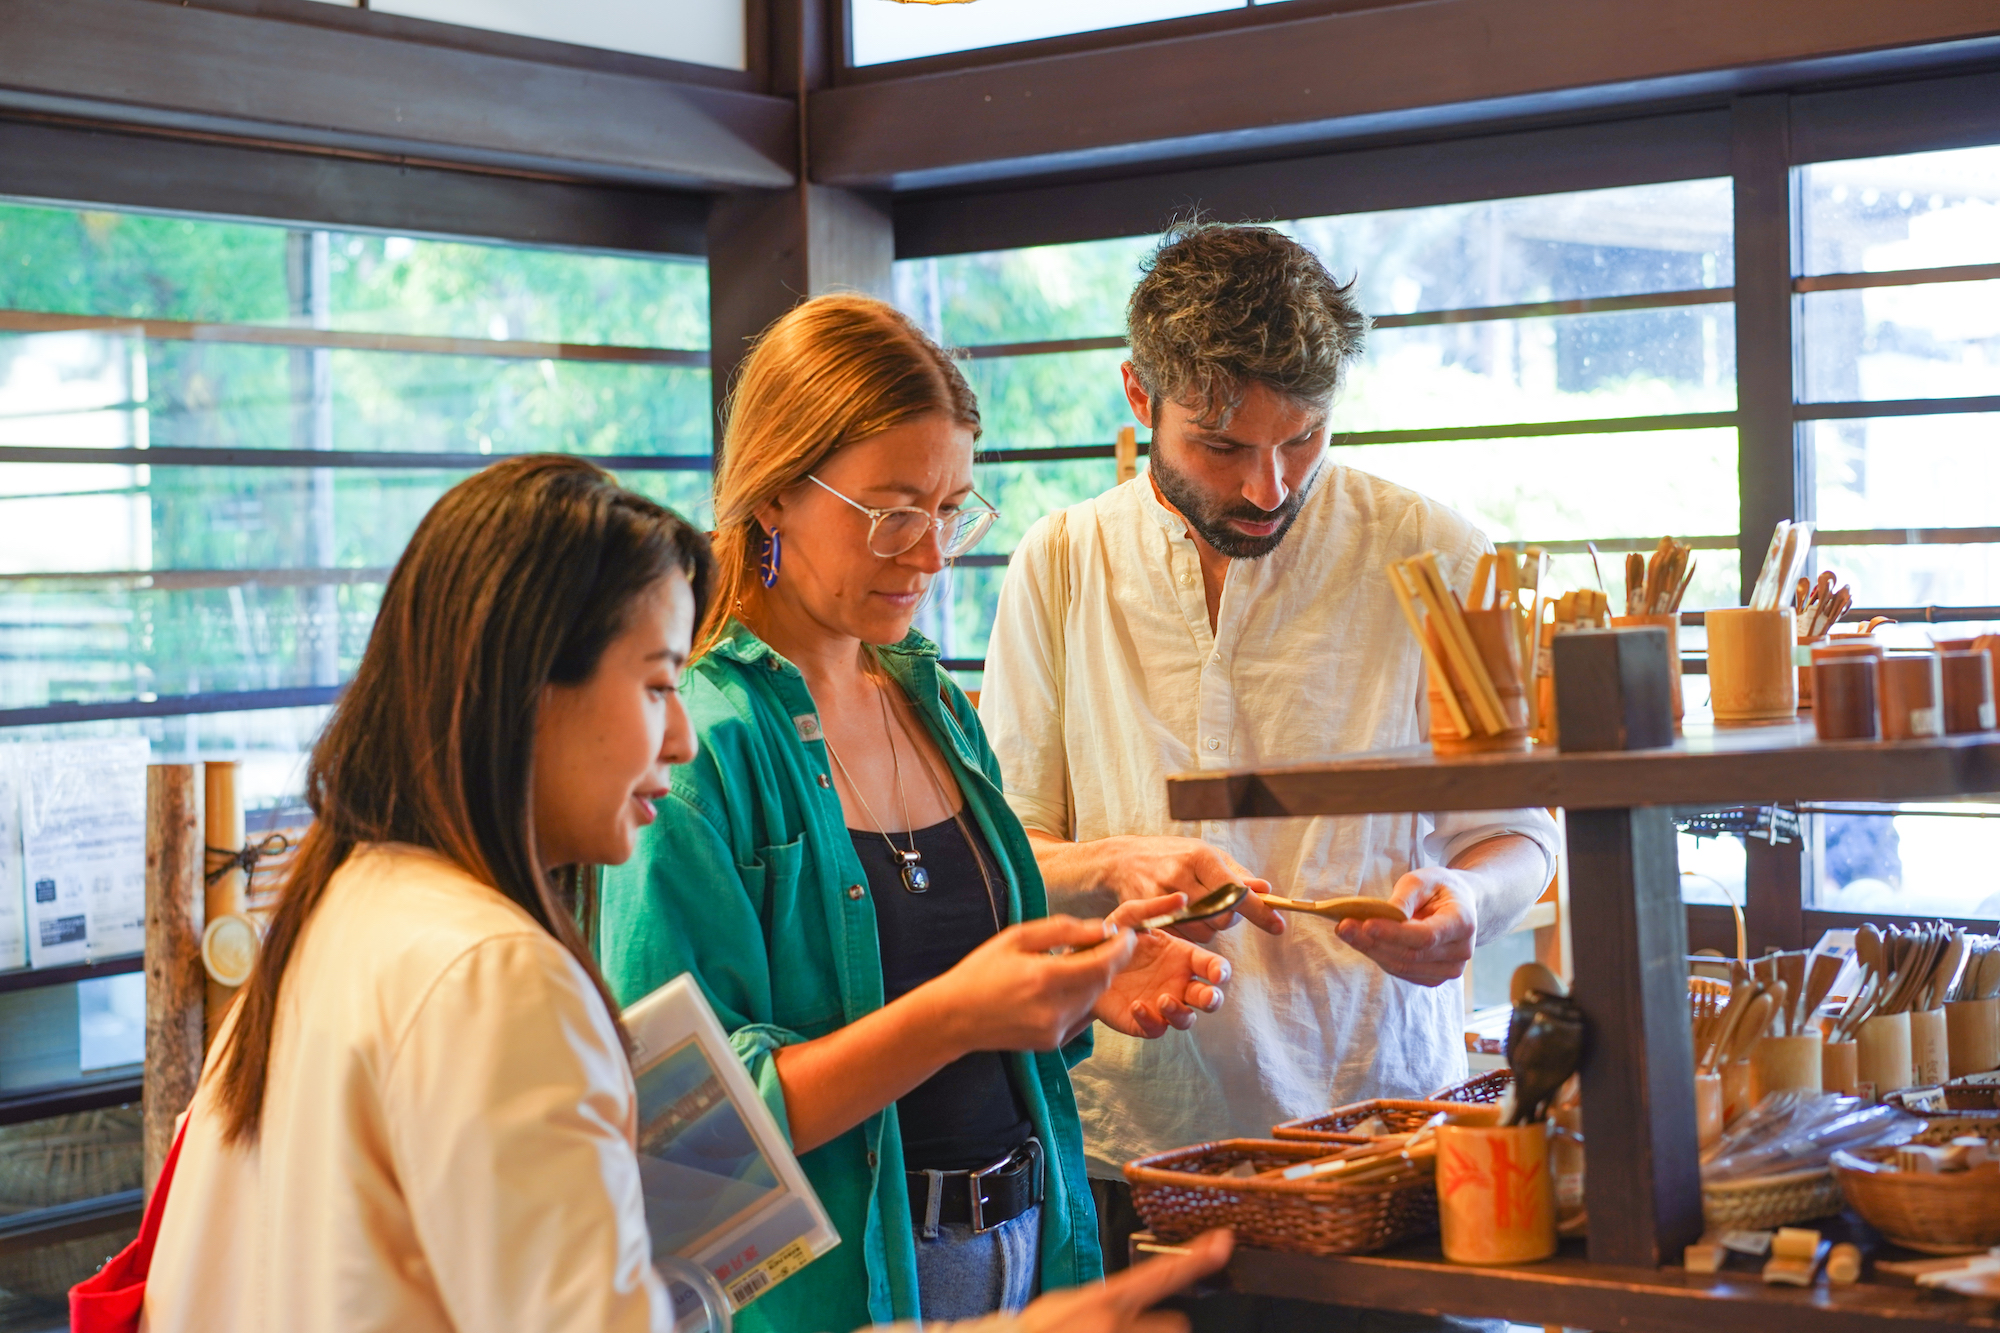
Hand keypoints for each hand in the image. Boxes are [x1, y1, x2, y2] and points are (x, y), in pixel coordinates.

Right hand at [924, 916, 1137, 1052]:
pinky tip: (1061, 986)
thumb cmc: (982, 971)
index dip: (1121, 947)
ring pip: (1093, 999)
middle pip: (1103, 982)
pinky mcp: (1053, 1042)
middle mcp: (1054, 1008)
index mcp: (1045, 978)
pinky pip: (1081, 1016)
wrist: (955, 1017)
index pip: (1103, 963)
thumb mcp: (1017, 937)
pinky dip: (1080, 998)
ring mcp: (1055, 1029)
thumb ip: (1063, 930)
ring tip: (1074, 963)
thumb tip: (1102, 927)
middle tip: (1102, 943)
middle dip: (1110, 961)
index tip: (1126, 933)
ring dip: (1094, 979)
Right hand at [1011, 1229, 1233, 1332]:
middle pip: (1177, 1325)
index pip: (1162, 1272)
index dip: (1197, 1258)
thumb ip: (1106, 1301)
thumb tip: (1123, 1305)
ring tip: (1106, 1331)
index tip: (1223, 1242)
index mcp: (1107, 1299)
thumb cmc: (1035, 1330)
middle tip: (1144, 1327)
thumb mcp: (1070, 1302)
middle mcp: (1117, 1323)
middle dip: (1170, 1326)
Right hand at [1091, 836, 1283, 942]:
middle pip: (1223, 917)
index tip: (1278, 925)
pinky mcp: (1149, 913)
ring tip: (1200, 910)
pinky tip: (1184, 916)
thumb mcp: (1206, 854)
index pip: (1237, 891)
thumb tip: (1265, 890)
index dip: (1260, 911)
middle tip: (1222, 907)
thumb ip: (1236, 875)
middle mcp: (1181, 875)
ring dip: (1211, 927)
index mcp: (1200, 857)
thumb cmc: (1171, 854)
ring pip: (1205, 931)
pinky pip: (1184, 936)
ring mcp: (1162, 896)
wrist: (1123, 858)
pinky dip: (1192, 932)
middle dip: (1230, 918)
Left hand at [1095, 897, 1230, 1036]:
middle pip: (1208, 997)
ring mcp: (1161, 1004)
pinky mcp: (1142, 1021)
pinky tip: (1137, 1006)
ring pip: (1185, 1018)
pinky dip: (1150, 1020)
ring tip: (1163, 999)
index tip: (1218, 973)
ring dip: (1180, 1012)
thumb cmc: (1112, 938)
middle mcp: (1177, 983)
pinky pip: (1155, 1028)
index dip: (1220, 971)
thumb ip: (1155, 908)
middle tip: (1206, 996)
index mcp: (1182, 957)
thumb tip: (1182, 898)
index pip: (1213, 966)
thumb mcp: (1130, 917)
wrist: (1083, 963)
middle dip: (1213, 999)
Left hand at [1334, 867, 1477, 986]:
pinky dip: (1378, 956)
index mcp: (1463, 923)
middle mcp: (1460, 952)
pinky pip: (1401, 971)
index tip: (1366, 924)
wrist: (1460, 906)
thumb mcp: (1423, 879)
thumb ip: (1404, 897)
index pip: (1426, 936)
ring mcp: (1448, 969)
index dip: (1395, 933)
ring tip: (1345, 931)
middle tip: (1343, 926)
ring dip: (1371, 950)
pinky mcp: (1433, 977)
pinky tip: (1361, 941)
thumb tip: (1382, 915)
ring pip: (1402, 966)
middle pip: (1410, 954)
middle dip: (1373, 942)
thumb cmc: (1438, 889)